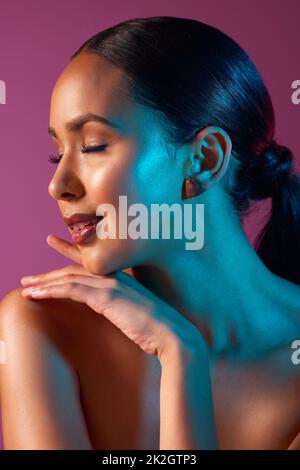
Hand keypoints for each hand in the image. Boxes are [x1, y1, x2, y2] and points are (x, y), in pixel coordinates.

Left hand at [20, 235, 202, 361]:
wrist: (173, 335)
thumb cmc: (159, 329)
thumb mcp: (138, 314)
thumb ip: (124, 307)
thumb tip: (114, 312)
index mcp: (122, 278)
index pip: (90, 263)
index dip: (70, 253)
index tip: (56, 244)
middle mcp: (115, 276)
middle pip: (74, 268)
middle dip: (49, 270)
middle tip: (29, 276)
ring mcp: (111, 283)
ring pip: (68, 277)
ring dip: (43, 282)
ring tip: (25, 286)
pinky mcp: (106, 295)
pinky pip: (70, 289)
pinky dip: (50, 291)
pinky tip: (35, 295)